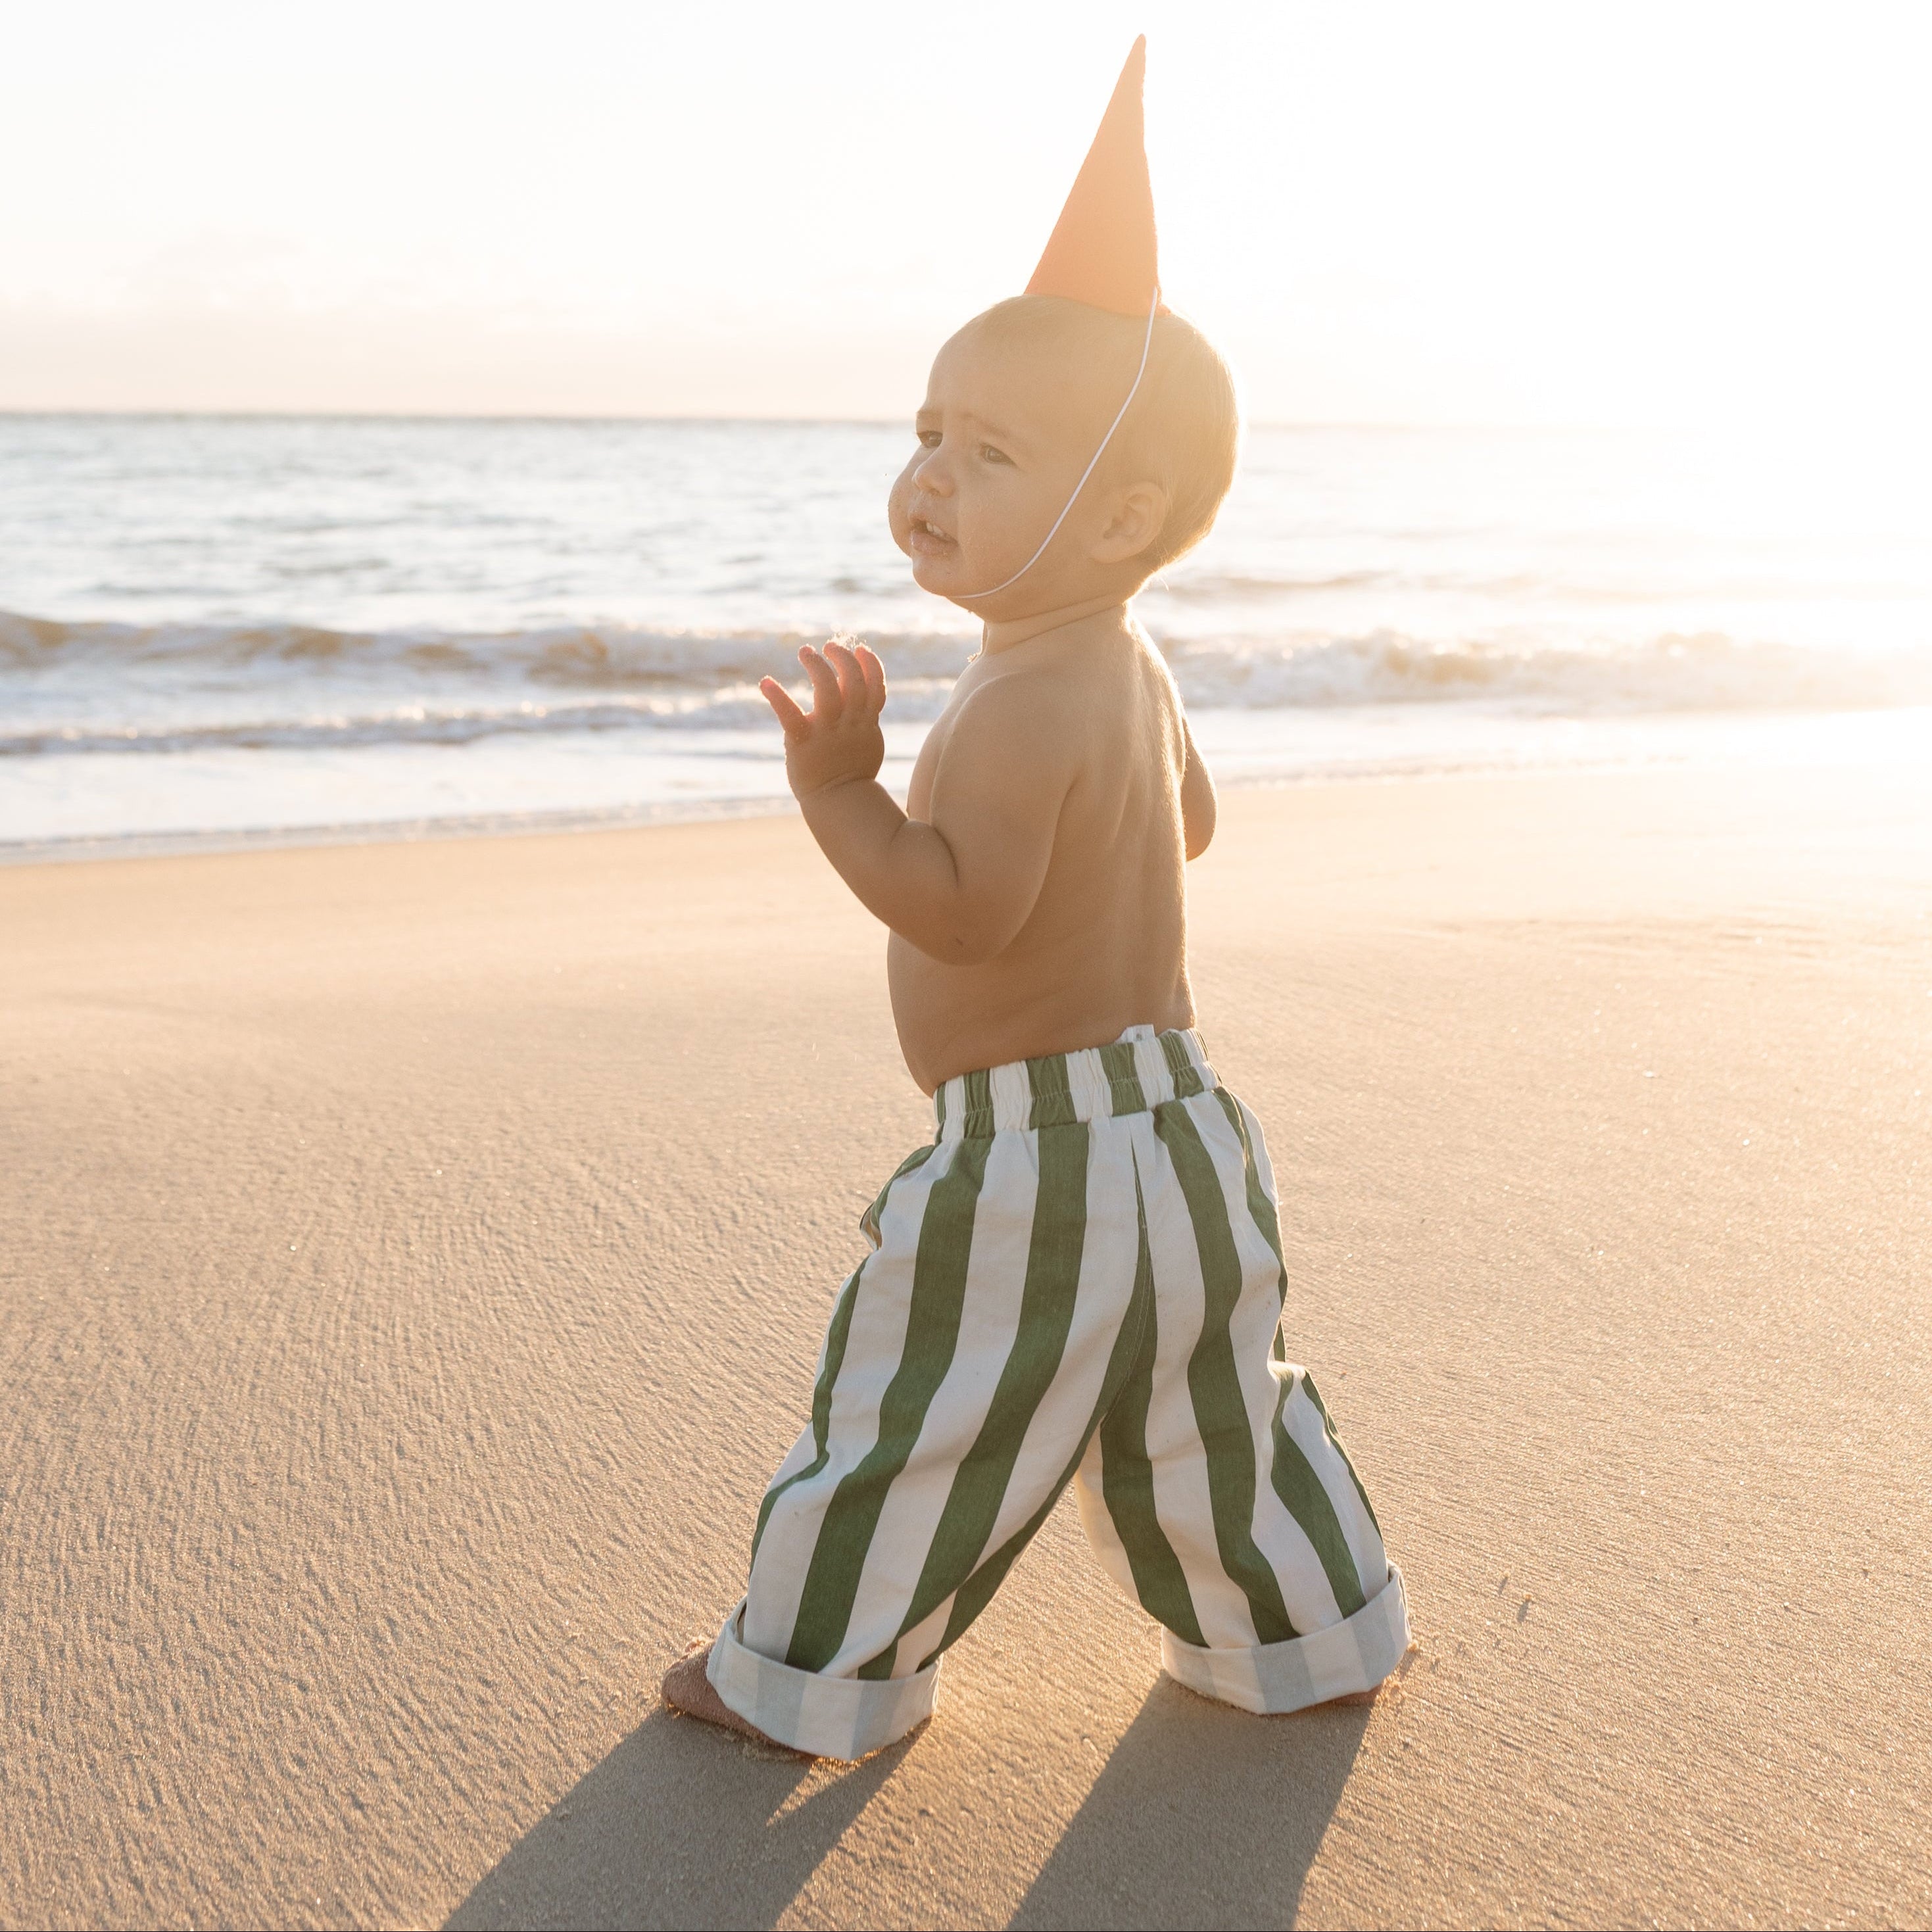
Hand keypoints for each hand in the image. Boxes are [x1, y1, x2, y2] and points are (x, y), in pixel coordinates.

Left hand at [760, 640, 886, 798]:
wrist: (838, 803)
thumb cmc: (852, 773)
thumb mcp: (868, 742)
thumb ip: (864, 717)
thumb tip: (861, 694)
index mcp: (866, 723)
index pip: (875, 685)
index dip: (870, 663)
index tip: (859, 649)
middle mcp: (849, 723)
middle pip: (852, 680)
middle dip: (842, 657)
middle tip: (829, 646)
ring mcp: (827, 732)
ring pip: (827, 688)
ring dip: (817, 665)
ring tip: (806, 651)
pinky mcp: (802, 742)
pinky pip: (790, 715)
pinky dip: (777, 697)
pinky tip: (765, 682)